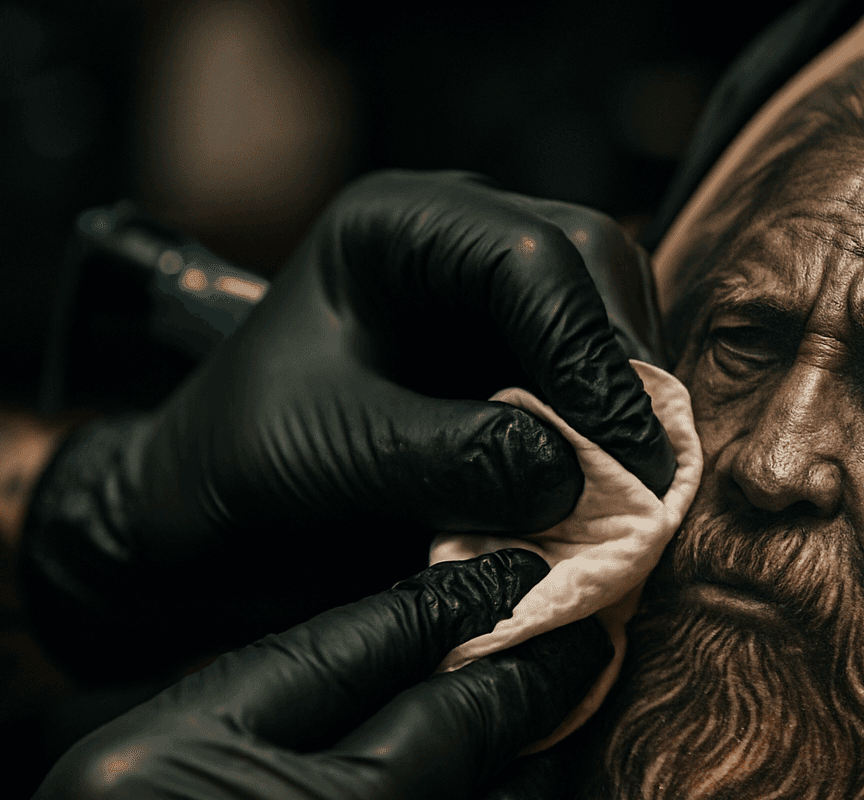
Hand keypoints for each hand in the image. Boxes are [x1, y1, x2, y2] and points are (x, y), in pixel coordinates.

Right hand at [0, 550, 611, 799]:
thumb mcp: (160, 739)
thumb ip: (301, 672)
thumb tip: (437, 615)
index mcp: (197, 795)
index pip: (370, 675)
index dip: (457, 614)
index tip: (518, 577)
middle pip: (450, 769)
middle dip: (526, 694)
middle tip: (579, 648)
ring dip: (531, 789)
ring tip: (547, 733)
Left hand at [21, 170, 674, 680]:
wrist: (214, 510)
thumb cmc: (242, 465)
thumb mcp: (331, 458)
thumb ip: (449, 458)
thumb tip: (572, 476)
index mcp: (398, 226)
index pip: (532, 258)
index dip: (590, 354)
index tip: (623, 455)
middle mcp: (460, 239)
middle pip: (593, 267)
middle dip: (625, 368)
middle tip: (649, 474)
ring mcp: (496, 294)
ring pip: (611, 316)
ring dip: (630, 400)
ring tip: (635, 488)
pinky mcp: (519, 353)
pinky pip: (596, 372)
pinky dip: (612, 428)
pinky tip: (612, 486)